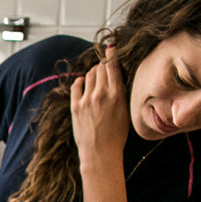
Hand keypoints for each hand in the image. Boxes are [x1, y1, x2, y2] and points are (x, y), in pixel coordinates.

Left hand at [71, 46, 128, 167]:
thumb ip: (121, 91)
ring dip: (93, 72)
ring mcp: (86, 100)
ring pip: (90, 74)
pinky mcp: (75, 106)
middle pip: (101, 68)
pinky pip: (76, 84)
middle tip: (105, 67)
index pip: (113, 66)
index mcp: (117, 94)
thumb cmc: (116, 134)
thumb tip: (116, 75)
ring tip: (97, 77)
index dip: (111, 55)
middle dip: (103, 65)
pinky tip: (84, 83)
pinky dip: (81, 81)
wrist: (100, 152)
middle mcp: (101, 94)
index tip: (111, 48)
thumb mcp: (125, 110)